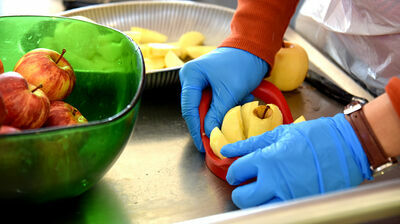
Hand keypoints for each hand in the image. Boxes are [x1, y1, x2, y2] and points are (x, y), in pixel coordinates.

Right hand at [179, 47, 268, 151]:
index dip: (195, 128)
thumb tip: (209, 133)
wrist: (255, 48)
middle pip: (196, 108)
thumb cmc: (241, 64)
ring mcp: (200, 80)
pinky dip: (226, 106)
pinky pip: (215, 101)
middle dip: (209, 122)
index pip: (189, 108)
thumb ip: (217, 113)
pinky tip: (240, 102)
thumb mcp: (230, 92)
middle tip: (215, 139)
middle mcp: (192, 78)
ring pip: (207, 106)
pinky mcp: (211, 83)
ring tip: (234, 118)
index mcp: (191, 75)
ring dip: (221, 113)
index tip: (201, 143)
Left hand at [221, 114, 371, 208]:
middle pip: (242, 197)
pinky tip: (278, 195)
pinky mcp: (302, 205)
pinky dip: (273, 205)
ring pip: (258, 209)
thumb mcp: (279, 134)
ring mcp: (289, 196)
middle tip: (247, 184)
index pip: (235, 172)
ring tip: (263, 191)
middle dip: (240, 192)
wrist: (348, 147)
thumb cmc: (315, 137)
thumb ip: (250, 144)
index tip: (238, 172)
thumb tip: (227, 149)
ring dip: (256, 202)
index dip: (234, 172)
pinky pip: (278, 211)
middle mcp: (275, 181)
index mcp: (267, 159)